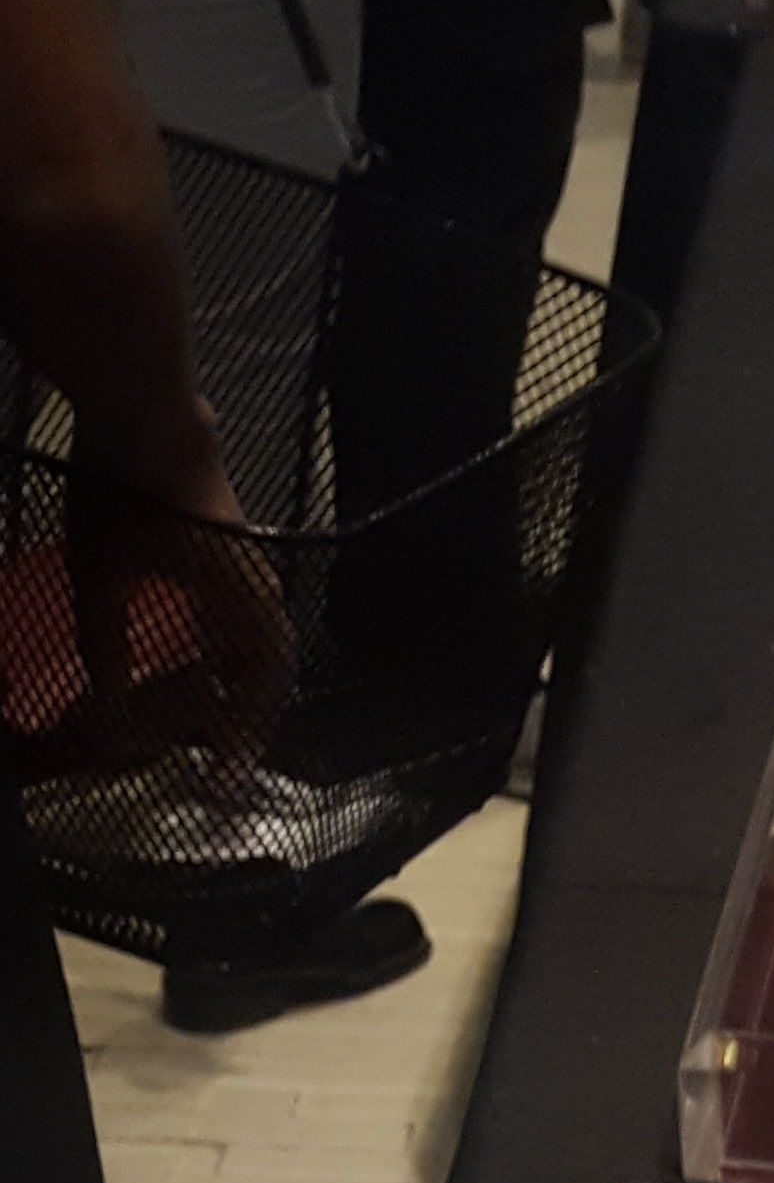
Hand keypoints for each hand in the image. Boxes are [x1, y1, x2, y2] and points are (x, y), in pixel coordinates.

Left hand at [60, 424, 289, 784]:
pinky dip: (222, 638)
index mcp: (239, 602)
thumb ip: (103, 646)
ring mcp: (241, 555)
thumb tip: (109, 700)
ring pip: (254, 633)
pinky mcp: (222, 534)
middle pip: (267, 664)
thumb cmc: (124, 489)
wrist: (139, 402)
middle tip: (219, 752)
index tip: (223, 779)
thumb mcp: (97, 578)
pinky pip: (237, 604)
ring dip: (235, 674)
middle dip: (245, 711)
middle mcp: (253, 581)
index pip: (259, 687)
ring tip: (205, 706)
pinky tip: (188, 645)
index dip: (243, 737)